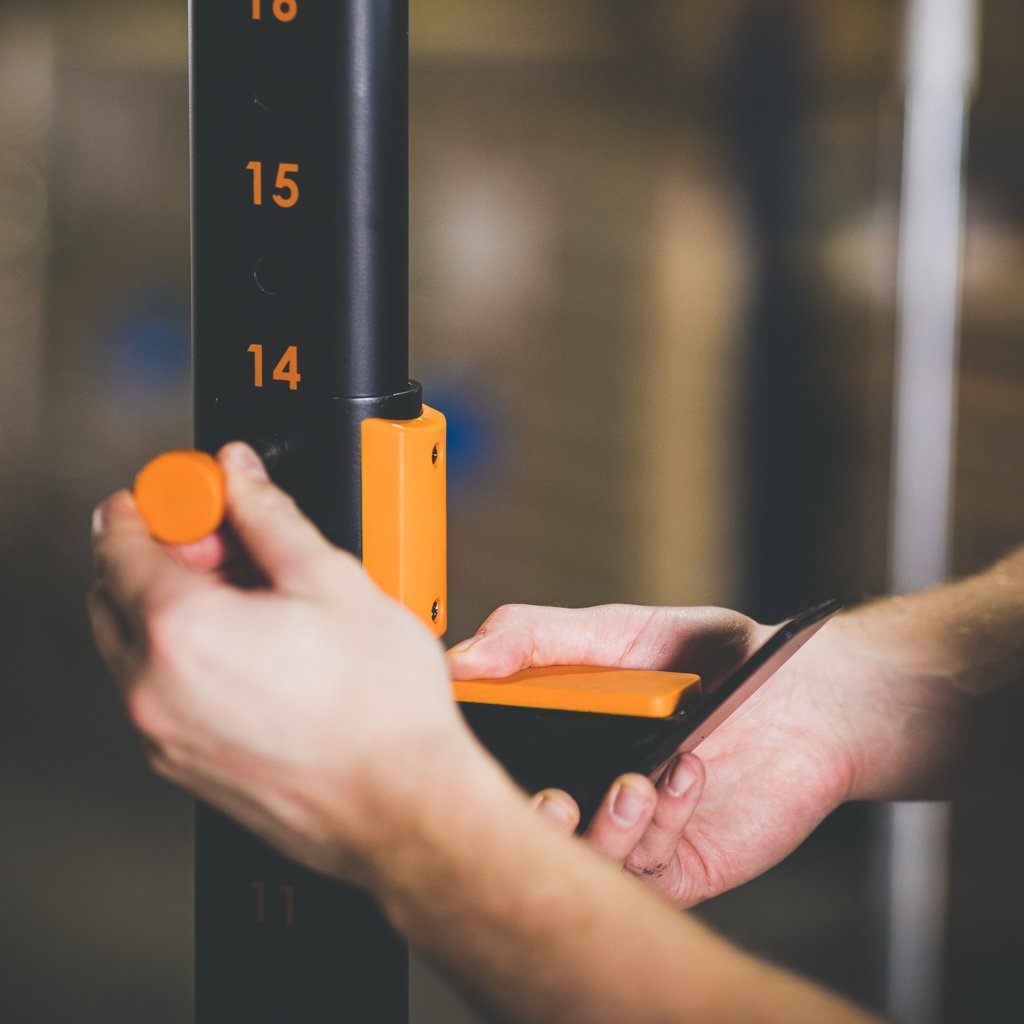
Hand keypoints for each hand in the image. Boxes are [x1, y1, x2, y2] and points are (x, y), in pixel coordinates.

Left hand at [89, 443, 480, 883]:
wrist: (403, 803)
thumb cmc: (380, 708)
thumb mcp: (331, 580)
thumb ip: (269, 516)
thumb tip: (242, 477)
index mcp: (181, 631)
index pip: (122, 543)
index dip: (151, 503)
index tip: (184, 494)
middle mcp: (154, 689)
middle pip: (115, 594)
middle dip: (158, 554)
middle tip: (223, 540)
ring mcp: (164, 736)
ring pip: (135, 646)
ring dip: (171, 606)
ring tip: (251, 596)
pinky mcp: (186, 766)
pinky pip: (160, 692)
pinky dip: (183, 656)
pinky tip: (251, 647)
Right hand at [449, 603, 863, 907]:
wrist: (808, 692)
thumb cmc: (711, 658)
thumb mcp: (617, 631)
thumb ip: (537, 637)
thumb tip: (462, 657)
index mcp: (556, 742)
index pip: (488, 771)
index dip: (473, 775)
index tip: (475, 759)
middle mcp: (584, 792)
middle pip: (526, 833)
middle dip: (533, 825)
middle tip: (553, 794)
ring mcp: (629, 833)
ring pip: (583, 865)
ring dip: (605, 826)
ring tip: (635, 779)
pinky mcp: (678, 864)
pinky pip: (646, 870)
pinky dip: (661, 821)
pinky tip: (687, 773)